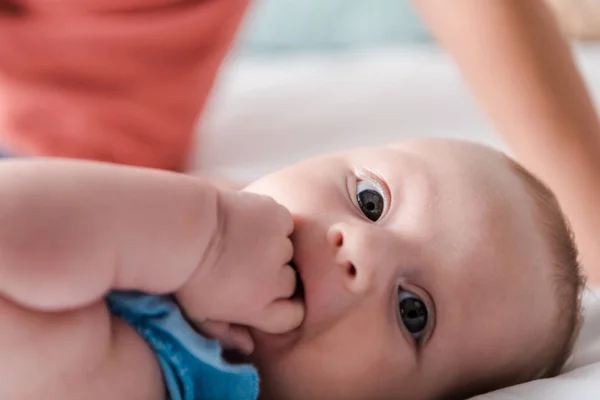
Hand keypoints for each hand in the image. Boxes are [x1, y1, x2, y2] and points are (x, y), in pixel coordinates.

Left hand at [175, 189, 303, 334]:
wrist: (179, 229)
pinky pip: (284, 223)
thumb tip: (248, 347)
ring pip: (287, 250)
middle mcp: (276, 281)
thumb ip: (226, 333)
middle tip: (248, 263)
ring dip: (271, 246)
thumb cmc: (184, 274)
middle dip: (274, 275)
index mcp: (259, 308)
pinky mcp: (277, 218)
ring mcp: (278, 247)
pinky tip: (248, 221)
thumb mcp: (198, 313)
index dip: (282, 306)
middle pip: (290, 282)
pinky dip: (271, 221)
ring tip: (243, 240)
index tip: (266, 295)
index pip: (293, 316)